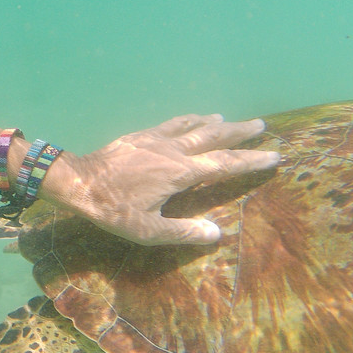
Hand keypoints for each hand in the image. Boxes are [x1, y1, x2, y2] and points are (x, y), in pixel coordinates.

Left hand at [39, 114, 280, 245]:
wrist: (78, 182)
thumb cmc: (113, 210)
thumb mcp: (149, 230)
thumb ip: (185, 232)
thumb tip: (217, 233)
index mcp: (180, 173)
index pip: (224, 165)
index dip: (251, 161)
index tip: (274, 155)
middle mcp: (173, 151)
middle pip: (213, 137)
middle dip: (239, 132)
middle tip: (262, 126)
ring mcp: (155, 139)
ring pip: (193, 127)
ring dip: (215, 123)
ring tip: (231, 120)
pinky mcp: (140, 136)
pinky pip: (171, 123)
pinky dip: (187, 120)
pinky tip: (192, 119)